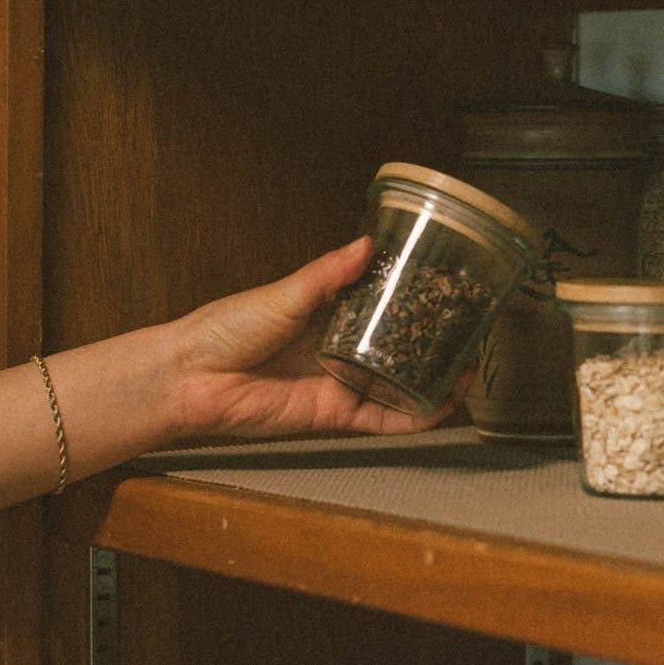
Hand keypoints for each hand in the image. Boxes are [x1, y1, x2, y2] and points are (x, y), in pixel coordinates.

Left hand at [166, 237, 462, 443]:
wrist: (193, 377)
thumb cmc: (226, 329)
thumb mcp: (284, 294)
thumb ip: (327, 275)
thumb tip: (365, 245)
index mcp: (328, 316)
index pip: (382, 307)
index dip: (415, 302)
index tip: (448, 290)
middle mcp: (339, 351)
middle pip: (399, 349)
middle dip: (435, 343)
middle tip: (470, 331)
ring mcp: (339, 384)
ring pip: (398, 387)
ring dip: (434, 381)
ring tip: (469, 367)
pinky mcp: (333, 415)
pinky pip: (382, 419)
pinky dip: (413, 416)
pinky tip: (442, 404)